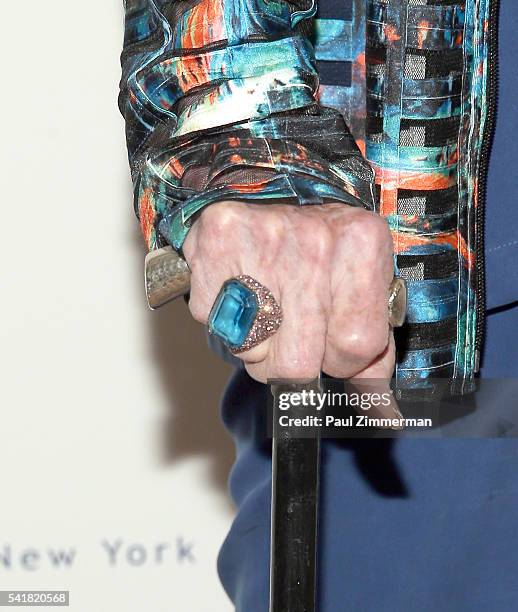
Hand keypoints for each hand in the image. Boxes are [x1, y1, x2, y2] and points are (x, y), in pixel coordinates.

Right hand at [183, 201, 397, 393]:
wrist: (273, 186)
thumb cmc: (324, 251)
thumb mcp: (362, 292)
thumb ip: (373, 359)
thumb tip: (383, 418)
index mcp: (364, 245)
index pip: (353, 349)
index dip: (339, 358)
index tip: (330, 335)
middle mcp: (316, 238)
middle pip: (297, 362)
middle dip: (292, 361)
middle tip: (292, 326)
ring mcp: (262, 236)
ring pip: (250, 348)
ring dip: (255, 342)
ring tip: (265, 302)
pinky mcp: (216, 238)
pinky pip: (211, 320)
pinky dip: (222, 315)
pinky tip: (238, 284)